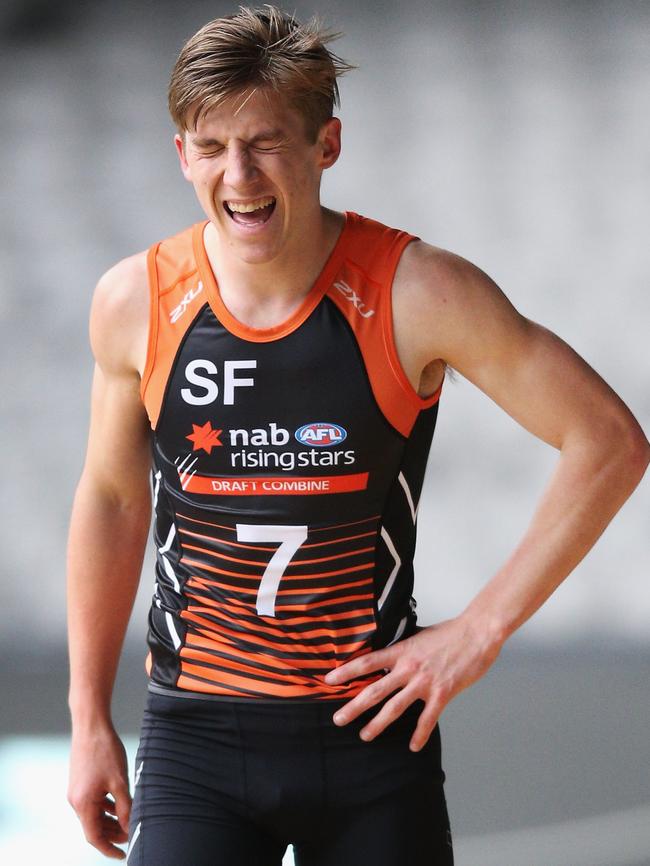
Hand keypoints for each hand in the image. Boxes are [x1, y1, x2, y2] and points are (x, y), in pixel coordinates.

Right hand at [67, 724, 131, 859]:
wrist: (91, 725)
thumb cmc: (105, 750)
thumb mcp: (120, 781)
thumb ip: (125, 807)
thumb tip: (130, 827)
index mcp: (83, 804)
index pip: (94, 837)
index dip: (109, 848)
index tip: (122, 855)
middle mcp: (76, 800)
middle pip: (94, 827)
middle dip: (112, 834)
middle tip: (130, 835)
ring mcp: (76, 791)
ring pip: (94, 814)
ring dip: (109, 820)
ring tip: (127, 821)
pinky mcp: (80, 782)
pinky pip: (92, 802)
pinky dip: (105, 807)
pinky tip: (118, 804)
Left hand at [323, 616, 502, 750]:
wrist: (476, 634)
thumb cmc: (449, 633)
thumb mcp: (419, 636)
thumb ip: (403, 649)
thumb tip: (389, 655)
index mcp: (401, 651)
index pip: (367, 662)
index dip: (346, 672)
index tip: (329, 680)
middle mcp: (408, 667)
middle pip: (375, 689)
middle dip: (354, 706)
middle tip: (339, 719)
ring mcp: (424, 682)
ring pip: (395, 707)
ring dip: (378, 723)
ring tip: (365, 734)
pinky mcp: (442, 693)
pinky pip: (427, 718)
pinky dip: (420, 734)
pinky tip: (413, 746)